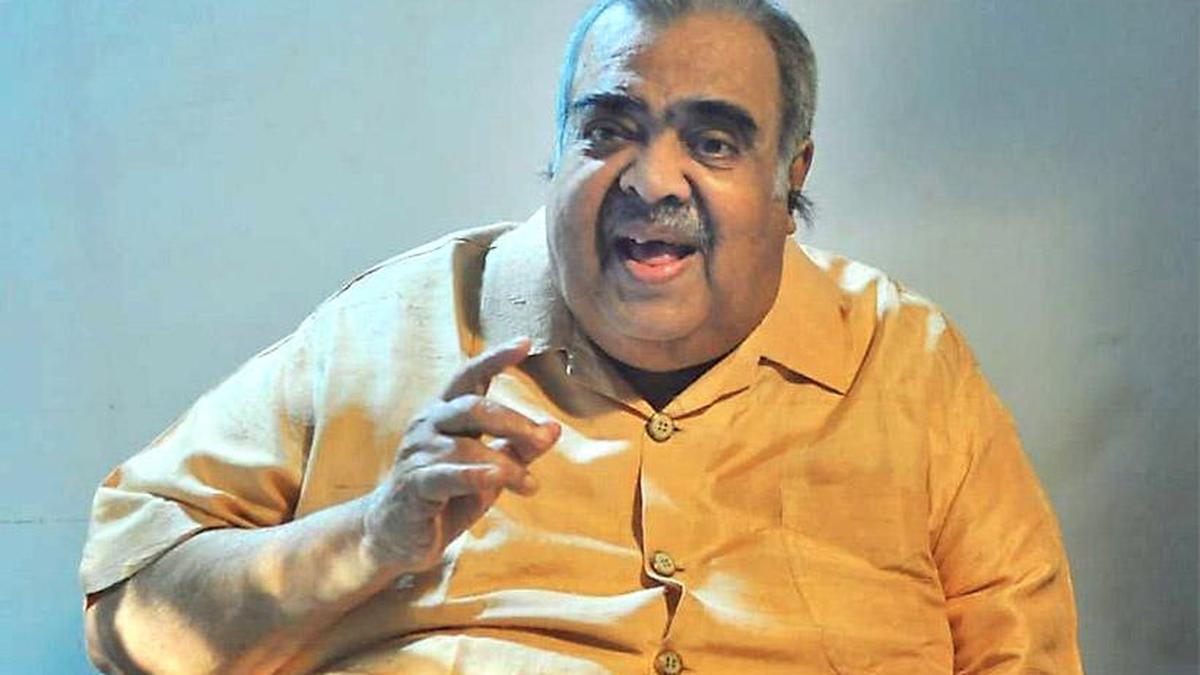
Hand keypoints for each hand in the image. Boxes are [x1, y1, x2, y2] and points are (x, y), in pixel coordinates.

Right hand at [360, 337, 560, 573]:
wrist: (397, 537)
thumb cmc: (446, 497)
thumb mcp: (489, 471)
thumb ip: (517, 450)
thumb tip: (554, 429)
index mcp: (445, 413)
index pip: (469, 377)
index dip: (495, 358)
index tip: (525, 342)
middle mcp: (428, 425)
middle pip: (474, 407)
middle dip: (514, 421)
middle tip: (542, 439)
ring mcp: (418, 454)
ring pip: (468, 447)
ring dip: (506, 466)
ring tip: (530, 486)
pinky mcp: (414, 485)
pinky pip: (447, 474)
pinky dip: (474, 476)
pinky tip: (498, 480)